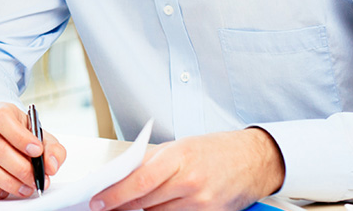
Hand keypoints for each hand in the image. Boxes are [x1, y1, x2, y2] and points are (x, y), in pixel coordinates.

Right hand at [0, 102, 66, 199]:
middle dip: (20, 168)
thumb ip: (53, 150)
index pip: (2, 118)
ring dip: (8, 182)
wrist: (9, 144)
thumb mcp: (44, 138)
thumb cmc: (26, 139)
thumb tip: (51, 166)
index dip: (19, 136)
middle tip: (36, 179)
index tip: (37, 151)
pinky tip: (6, 191)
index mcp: (0, 112)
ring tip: (26, 188)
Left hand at [91, 128, 283, 210]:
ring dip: (144, 210)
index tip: (99, 201)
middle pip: (146, 202)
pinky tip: (160, 206)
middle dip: (122, 205)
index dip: (116, 194)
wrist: (254, 159)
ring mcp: (202, 202)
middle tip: (106, 206)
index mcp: (181, 157)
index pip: (140, 181)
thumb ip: (152, 162)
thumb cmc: (216, 149)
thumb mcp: (181, 146)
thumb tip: (123, 178)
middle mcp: (191, 181)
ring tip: (134, 204)